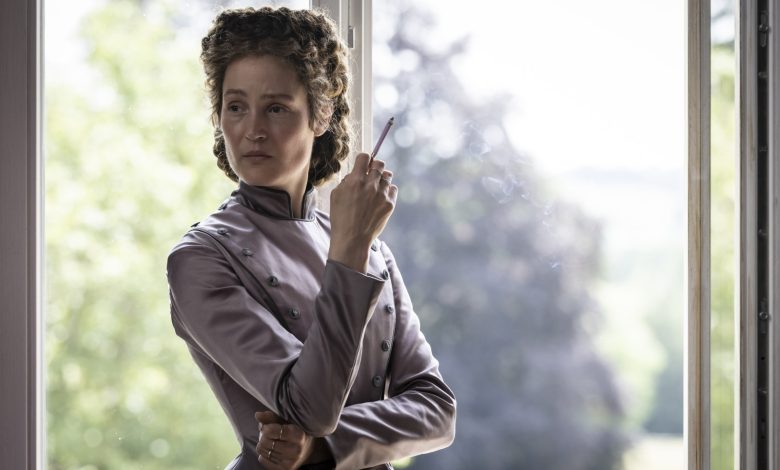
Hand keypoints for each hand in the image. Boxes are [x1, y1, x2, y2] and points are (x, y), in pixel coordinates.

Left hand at [255, 411, 329, 469]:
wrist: (306, 448)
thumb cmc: (293, 431)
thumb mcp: (286, 421)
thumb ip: (272, 417)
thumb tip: (257, 415)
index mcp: (299, 435)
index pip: (272, 431)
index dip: (265, 428)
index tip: (267, 426)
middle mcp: (296, 450)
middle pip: (265, 442)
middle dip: (262, 436)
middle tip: (267, 434)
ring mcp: (291, 462)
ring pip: (263, 451)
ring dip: (262, 445)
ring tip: (269, 442)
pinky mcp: (285, 469)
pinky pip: (263, 460)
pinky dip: (263, 454)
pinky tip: (270, 450)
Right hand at [328, 153, 397, 271]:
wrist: (353, 239)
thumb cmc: (341, 218)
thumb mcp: (336, 195)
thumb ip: (346, 181)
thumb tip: (355, 174)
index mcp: (355, 180)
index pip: (364, 157)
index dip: (363, 159)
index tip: (363, 164)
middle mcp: (370, 185)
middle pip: (379, 164)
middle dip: (374, 167)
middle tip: (371, 174)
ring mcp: (382, 194)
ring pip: (387, 176)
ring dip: (381, 179)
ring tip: (375, 188)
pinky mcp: (390, 204)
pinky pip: (393, 189)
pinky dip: (388, 190)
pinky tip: (380, 197)